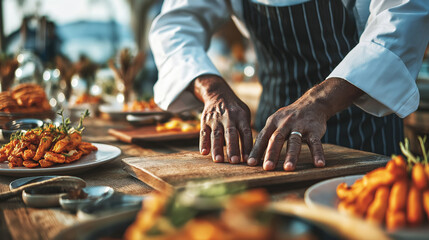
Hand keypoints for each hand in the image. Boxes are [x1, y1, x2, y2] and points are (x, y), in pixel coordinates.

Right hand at [189, 75, 252, 162]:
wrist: (217, 93)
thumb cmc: (235, 109)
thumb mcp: (245, 114)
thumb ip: (246, 130)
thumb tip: (252, 151)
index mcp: (241, 116)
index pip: (245, 132)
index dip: (247, 146)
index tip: (248, 160)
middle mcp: (228, 117)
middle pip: (231, 134)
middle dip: (233, 148)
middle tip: (234, 161)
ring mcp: (215, 119)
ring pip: (216, 135)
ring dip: (217, 148)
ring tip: (219, 160)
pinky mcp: (205, 121)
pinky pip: (203, 133)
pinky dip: (203, 143)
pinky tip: (204, 152)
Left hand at [247, 78, 363, 170]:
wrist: (312, 103)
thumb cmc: (289, 118)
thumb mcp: (275, 122)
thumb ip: (266, 136)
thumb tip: (253, 155)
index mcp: (273, 122)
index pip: (262, 137)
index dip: (256, 150)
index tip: (250, 163)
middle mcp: (285, 123)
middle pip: (276, 139)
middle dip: (271, 154)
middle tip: (267, 168)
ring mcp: (300, 126)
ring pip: (295, 141)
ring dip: (291, 155)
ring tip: (289, 168)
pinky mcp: (314, 130)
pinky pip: (316, 143)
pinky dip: (318, 154)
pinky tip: (319, 164)